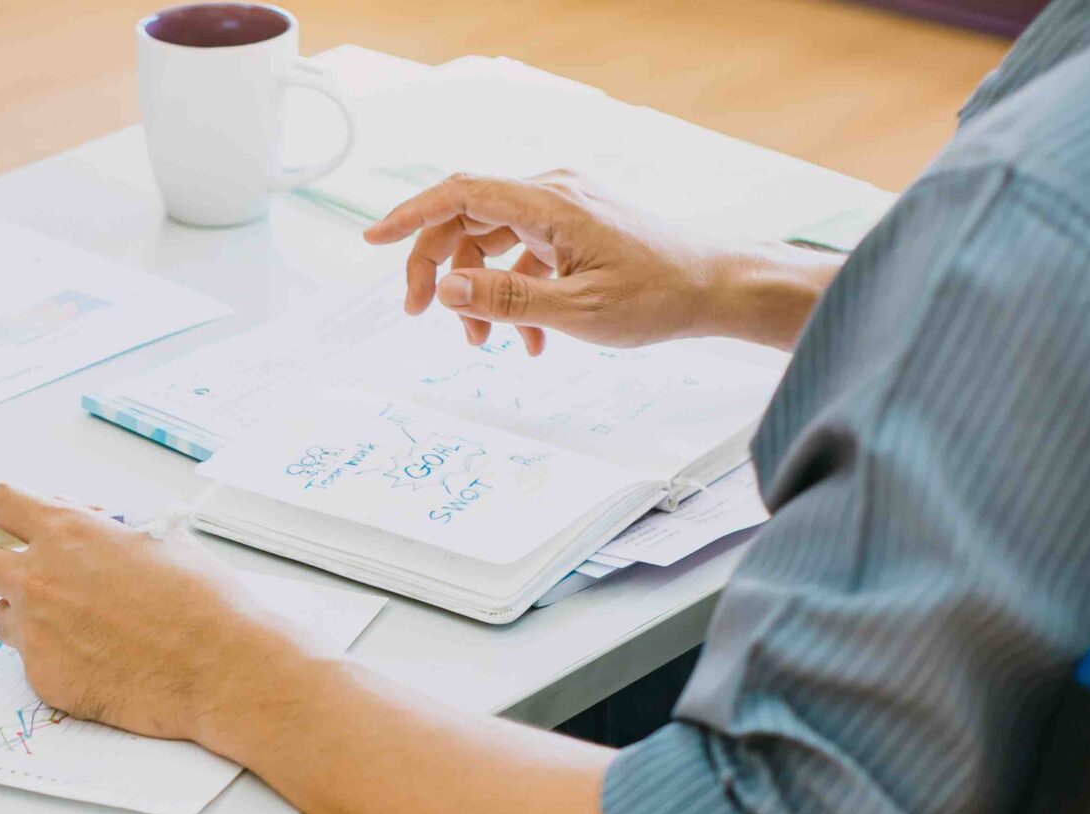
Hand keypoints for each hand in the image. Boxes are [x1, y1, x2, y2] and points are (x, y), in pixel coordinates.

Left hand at [0, 485, 305, 744]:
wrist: (222, 667)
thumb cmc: (202, 601)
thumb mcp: (155, 538)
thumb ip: (100, 530)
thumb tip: (78, 525)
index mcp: (68, 532)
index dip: (6, 516)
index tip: (15, 529)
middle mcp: (40, 577)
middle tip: (11, 576)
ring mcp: (36, 631)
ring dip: (25, 617)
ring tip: (78, 628)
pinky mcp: (43, 677)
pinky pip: (32, 662)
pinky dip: (59, 661)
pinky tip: (101, 664)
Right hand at [362, 171, 836, 351]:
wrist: (716, 289)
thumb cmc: (657, 297)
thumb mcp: (575, 311)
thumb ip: (505, 300)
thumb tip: (448, 287)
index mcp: (549, 204)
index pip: (459, 194)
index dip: (409, 216)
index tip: (373, 242)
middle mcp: (552, 195)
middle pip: (467, 219)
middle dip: (438, 268)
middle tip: (421, 314)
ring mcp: (564, 210)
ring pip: (491, 242)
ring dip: (477, 291)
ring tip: (481, 342)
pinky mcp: (574, 230)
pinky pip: (523, 257)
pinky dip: (513, 295)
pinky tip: (527, 340)